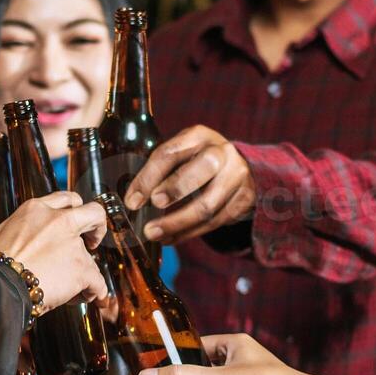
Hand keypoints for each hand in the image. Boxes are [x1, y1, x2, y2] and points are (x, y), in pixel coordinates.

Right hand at [0, 192, 109, 309]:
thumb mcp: (6, 231)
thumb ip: (26, 227)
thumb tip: (30, 236)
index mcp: (37, 209)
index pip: (67, 198)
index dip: (76, 209)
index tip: (77, 221)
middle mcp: (59, 221)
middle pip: (94, 213)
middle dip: (98, 227)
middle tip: (94, 242)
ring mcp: (72, 244)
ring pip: (91, 260)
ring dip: (83, 275)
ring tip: (66, 291)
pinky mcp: (81, 268)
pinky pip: (97, 281)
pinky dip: (94, 291)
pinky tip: (87, 296)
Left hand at [122, 125, 255, 245]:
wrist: (240, 167)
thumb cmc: (197, 161)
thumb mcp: (181, 154)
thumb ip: (159, 170)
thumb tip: (132, 199)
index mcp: (198, 136)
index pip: (170, 154)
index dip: (148, 178)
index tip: (132, 201)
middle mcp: (222, 153)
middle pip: (201, 170)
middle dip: (175, 189)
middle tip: (153, 205)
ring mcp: (236, 177)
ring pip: (207, 205)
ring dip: (177, 223)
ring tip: (154, 234)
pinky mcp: (243, 200)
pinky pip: (214, 222)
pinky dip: (188, 233)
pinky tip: (170, 238)